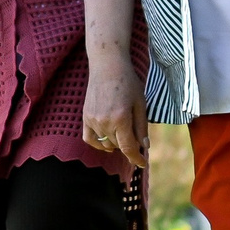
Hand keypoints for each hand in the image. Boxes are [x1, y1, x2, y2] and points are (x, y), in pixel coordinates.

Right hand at [81, 48, 148, 165]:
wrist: (107, 65)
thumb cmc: (128, 82)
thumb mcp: (140, 103)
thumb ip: (141, 127)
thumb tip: (144, 147)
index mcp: (121, 119)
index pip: (128, 147)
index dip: (136, 158)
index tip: (142, 163)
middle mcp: (104, 122)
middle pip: (118, 145)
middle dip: (129, 146)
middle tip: (137, 139)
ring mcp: (92, 120)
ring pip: (105, 143)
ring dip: (116, 143)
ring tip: (124, 134)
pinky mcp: (85, 117)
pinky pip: (90, 138)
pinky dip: (98, 144)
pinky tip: (108, 142)